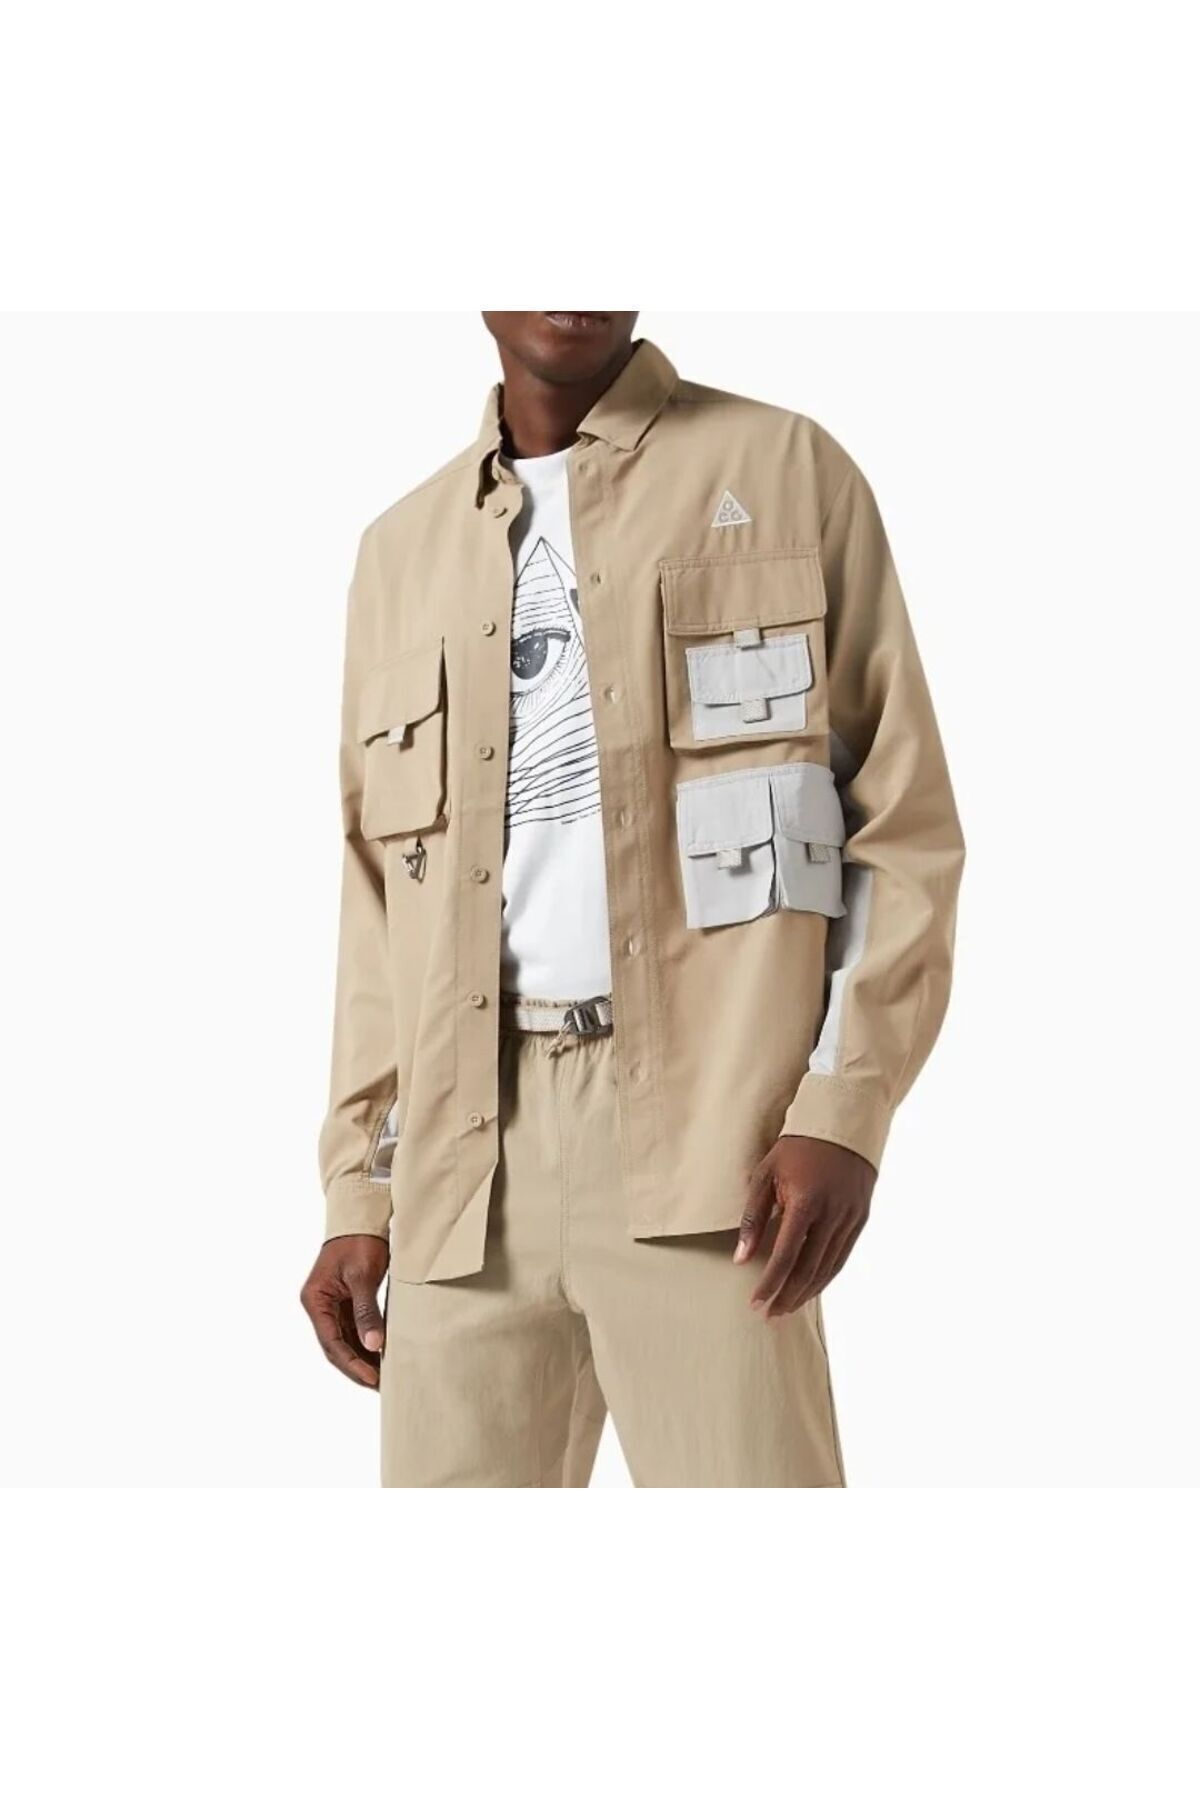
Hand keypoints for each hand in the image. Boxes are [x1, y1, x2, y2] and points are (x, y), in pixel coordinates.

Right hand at [300, 1235, 389, 1386]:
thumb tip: (374, 1346)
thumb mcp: (362, 1276)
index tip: (373, 1379)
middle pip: (336, 1347)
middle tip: (381, 1386)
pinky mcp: (345, 1302)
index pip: (332, 1343)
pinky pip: (353, 1330)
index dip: (352, 1364)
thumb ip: (366, 1312)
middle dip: (358, 1367)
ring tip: (384, 1377)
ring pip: (345, 1341)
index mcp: (316, 1301)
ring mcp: (331, 1305)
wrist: (361, 1217)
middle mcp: (319, 1306)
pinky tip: (382, 1356)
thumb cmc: (359, 1241)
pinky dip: (366, 1343)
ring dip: (363, 1358)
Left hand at [734, 1137, 874, 1318]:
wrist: (842, 1123)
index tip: (755, 1303)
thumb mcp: (766, 1174)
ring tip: (787, 1307)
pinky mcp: (861, 1218)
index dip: (770, 1283)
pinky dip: (825, 1277)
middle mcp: (832, 1215)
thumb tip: (740, 1259)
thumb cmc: (796, 1148)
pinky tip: (810, 1288)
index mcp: (806, 1203)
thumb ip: (753, 1218)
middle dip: (787, 1295)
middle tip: (770, 1314)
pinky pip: (842, 1257)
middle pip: (809, 1269)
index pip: (786, 1256)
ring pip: (828, 1268)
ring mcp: (850, 1218)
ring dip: (806, 1292)